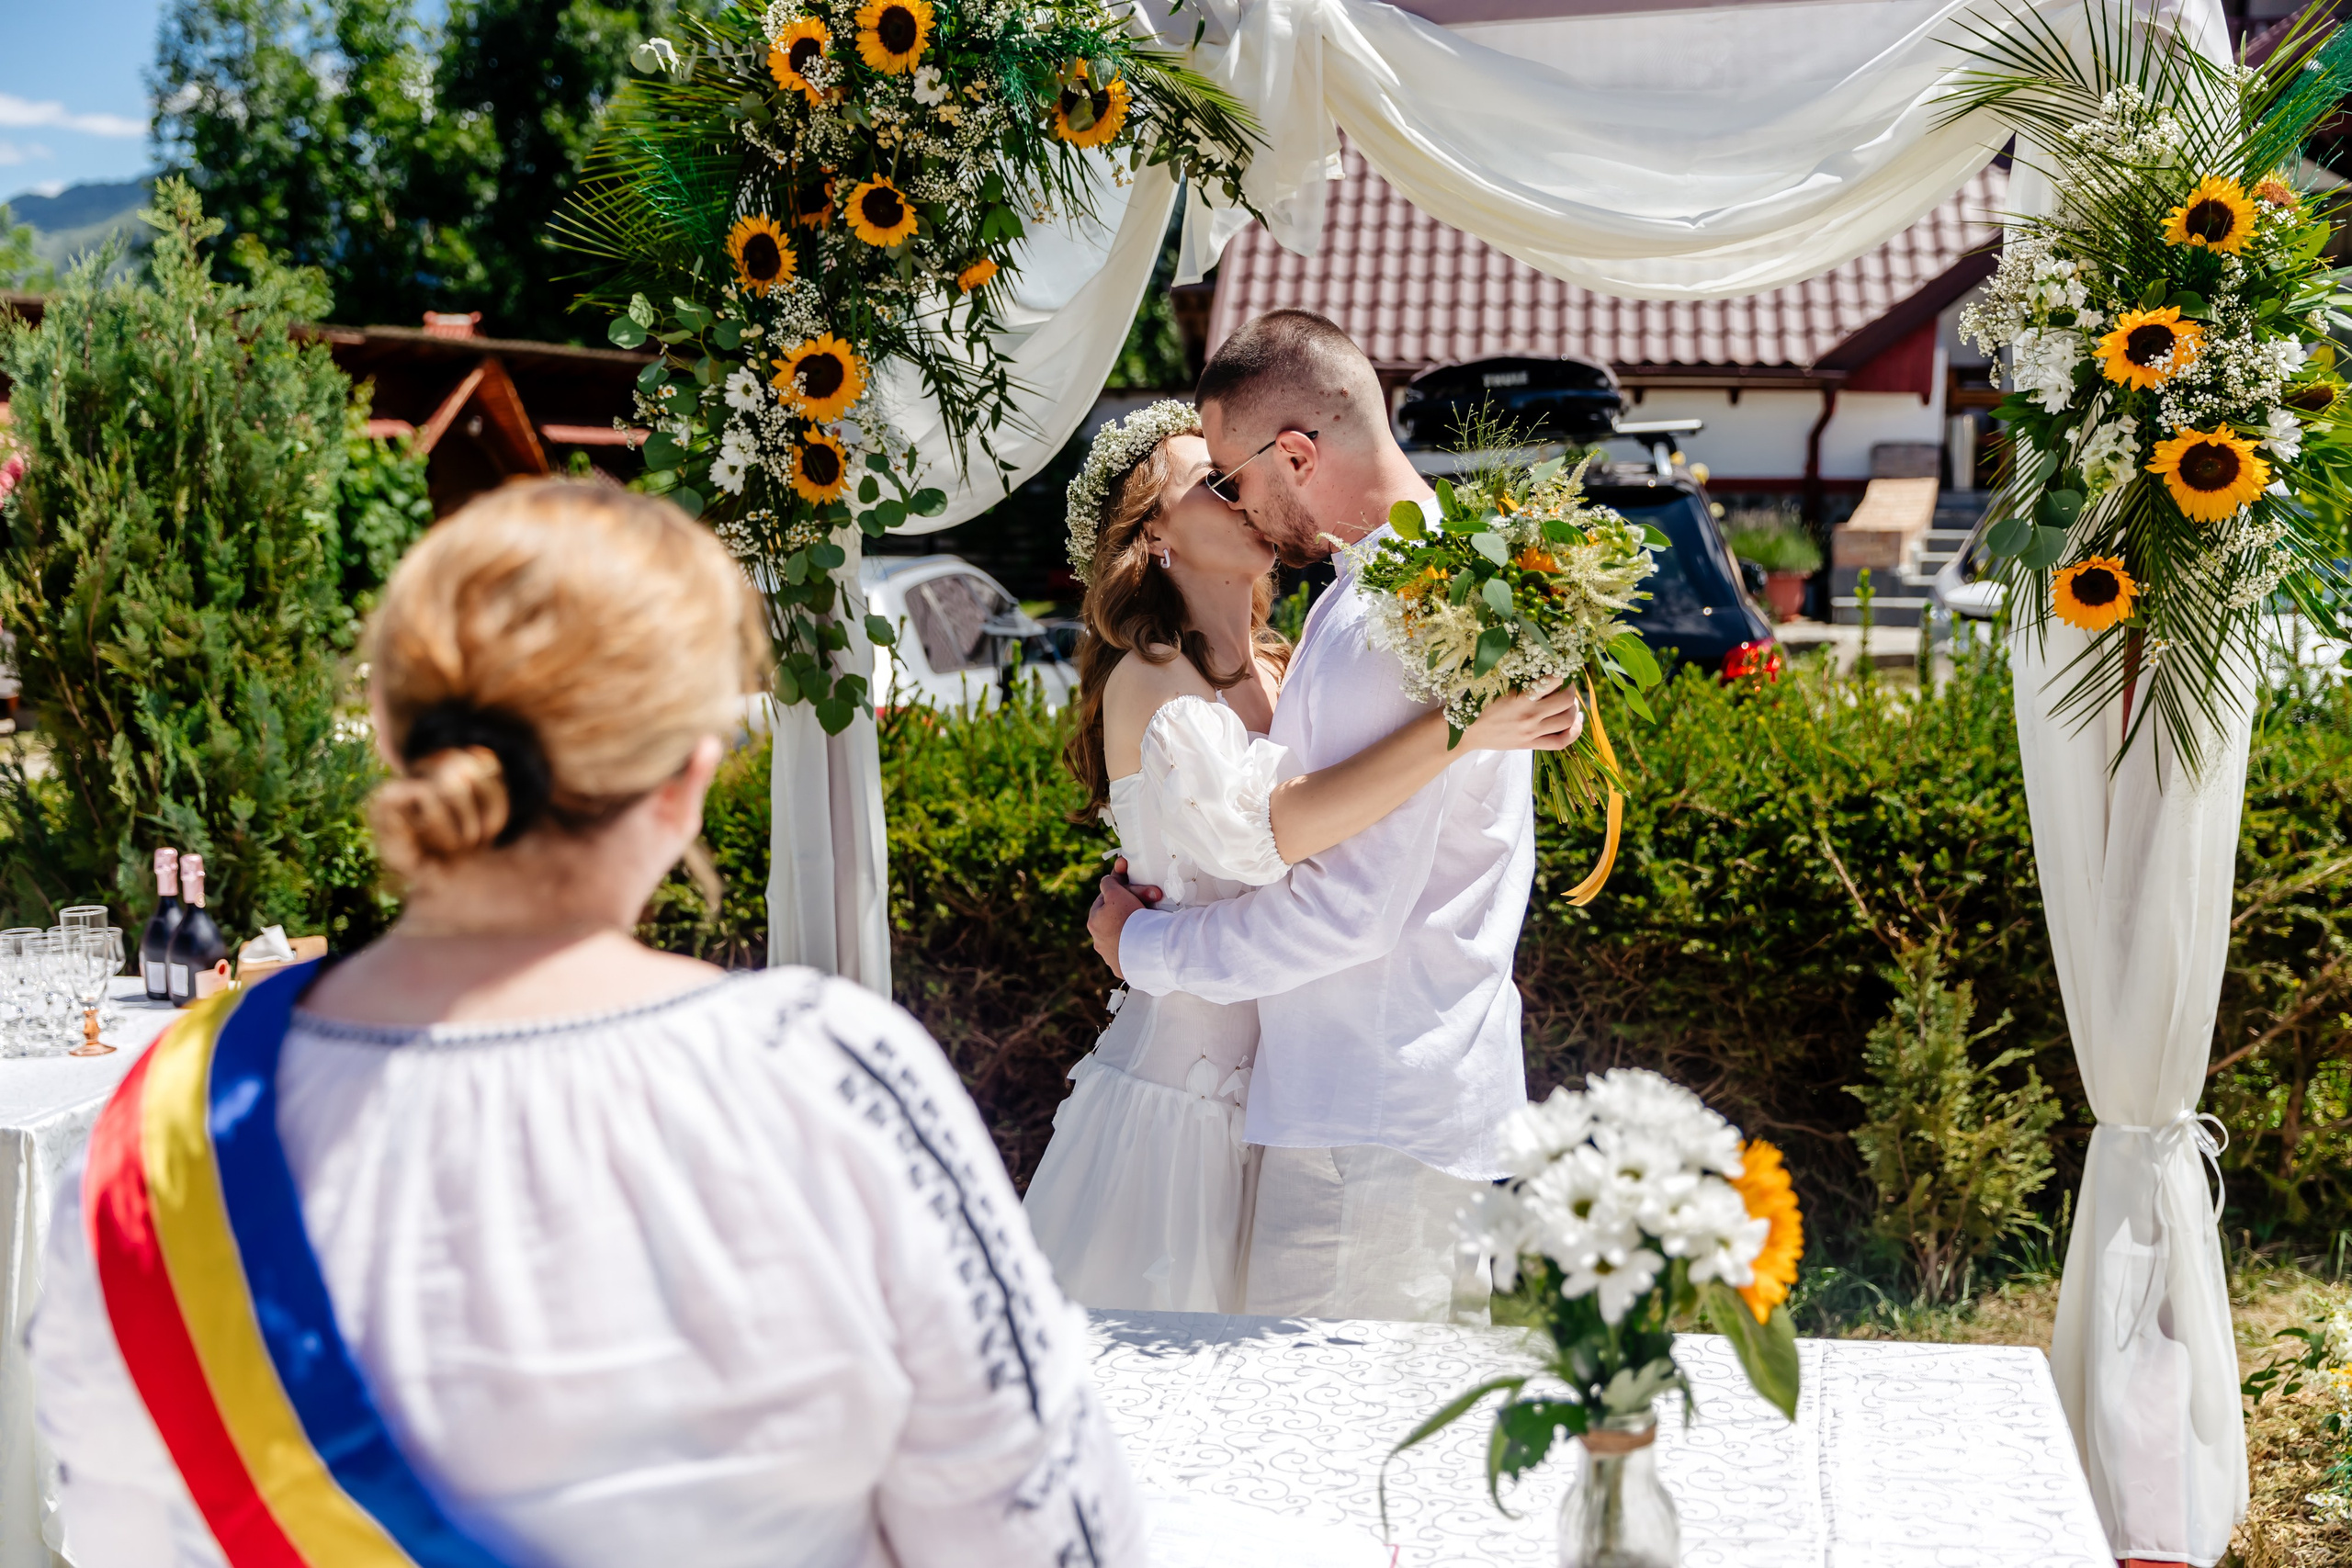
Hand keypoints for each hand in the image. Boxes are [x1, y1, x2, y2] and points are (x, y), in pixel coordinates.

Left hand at [1087, 857, 1161, 976]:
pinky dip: (1141, 944)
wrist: (1147, 950)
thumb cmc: (1130, 918)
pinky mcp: (1127, 969)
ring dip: (1137, 926)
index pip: (1104, 900)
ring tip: (1153, 920)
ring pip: (1125, 935)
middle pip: (1116, 917)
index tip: (1135, 888)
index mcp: (1094, 922)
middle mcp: (1099, 942)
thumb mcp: (1116, 892)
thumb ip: (1109, 883)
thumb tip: (1106, 881)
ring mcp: (1112, 957)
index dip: (1120, 891)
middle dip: (1131, 907)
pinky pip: (1134, 951)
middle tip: (1152, 898)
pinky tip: (1150, 939)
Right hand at [1460, 678, 1583, 751]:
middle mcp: (1529, 716)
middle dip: (1570, 690)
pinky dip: (1573, 732)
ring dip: (1573, 709)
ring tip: (1569, 703)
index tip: (1560, 670)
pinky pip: (1561, 742)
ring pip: (1567, 720)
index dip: (1561, 673)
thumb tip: (1543, 668)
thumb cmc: (1480, 705)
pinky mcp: (1531, 745)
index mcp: (1520, 699)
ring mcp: (1532, 732)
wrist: (1467, 732)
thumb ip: (1520, 681)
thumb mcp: (1498, 687)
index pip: (1553, 681)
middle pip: (1566, 701)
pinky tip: (1575, 722)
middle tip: (1567, 686)